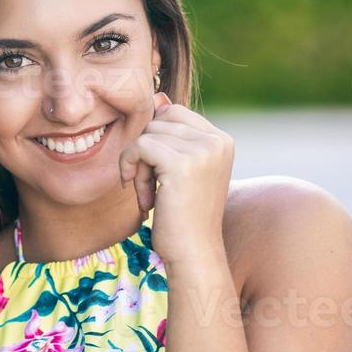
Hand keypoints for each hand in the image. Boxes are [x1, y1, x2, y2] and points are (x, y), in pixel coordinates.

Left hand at [116, 91, 233, 261]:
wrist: (193, 254)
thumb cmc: (183, 218)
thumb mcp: (180, 172)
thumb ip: (172, 137)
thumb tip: (159, 97)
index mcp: (221, 141)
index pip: (175, 113)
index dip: (155, 139)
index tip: (156, 173)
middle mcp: (217, 141)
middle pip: (159, 120)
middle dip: (146, 151)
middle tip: (150, 187)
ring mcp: (202, 151)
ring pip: (148, 133)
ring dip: (138, 165)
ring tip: (149, 195)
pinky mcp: (182, 164)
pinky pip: (140, 146)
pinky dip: (130, 168)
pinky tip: (140, 196)